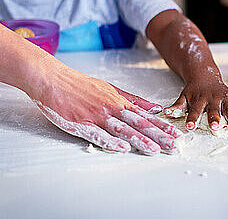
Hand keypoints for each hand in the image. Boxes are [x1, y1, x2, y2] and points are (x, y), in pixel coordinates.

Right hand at [0, 3, 180, 154]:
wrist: (51, 78)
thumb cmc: (79, 84)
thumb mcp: (110, 88)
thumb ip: (133, 98)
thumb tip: (155, 106)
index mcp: (118, 100)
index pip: (145, 115)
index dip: (162, 126)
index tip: (177, 135)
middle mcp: (111, 107)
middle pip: (138, 123)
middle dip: (158, 136)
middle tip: (174, 146)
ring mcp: (96, 115)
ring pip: (122, 129)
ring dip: (140, 141)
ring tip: (156, 150)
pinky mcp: (80, 123)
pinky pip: (97, 134)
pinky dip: (110, 141)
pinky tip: (122, 148)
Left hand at [164, 73, 227, 130]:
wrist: (204, 74)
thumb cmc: (193, 90)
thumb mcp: (183, 97)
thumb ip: (177, 106)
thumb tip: (165, 113)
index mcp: (198, 100)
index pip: (195, 111)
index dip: (192, 119)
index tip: (190, 126)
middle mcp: (211, 99)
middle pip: (213, 111)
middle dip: (214, 118)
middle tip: (215, 127)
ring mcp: (222, 98)